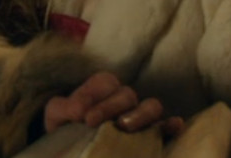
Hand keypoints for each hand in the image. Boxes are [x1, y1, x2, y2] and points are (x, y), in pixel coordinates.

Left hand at [44, 71, 185, 135]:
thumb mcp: (57, 115)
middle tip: (92, 122)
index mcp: (103, 88)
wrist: (69, 147)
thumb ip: (64, 108)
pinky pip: (167, 127)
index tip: (80, 115)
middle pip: (126, 94)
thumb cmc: (66, 127)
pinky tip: (173, 126)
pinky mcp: (153, 136)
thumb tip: (79, 112)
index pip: (104, 83)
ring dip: (140, 114)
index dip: (91, 95)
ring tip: (124, 127)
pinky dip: (171, 125)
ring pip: (151, 106)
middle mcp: (125, 99)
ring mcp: (140, 117)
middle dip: (109, 107)